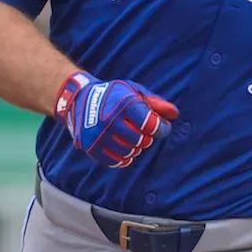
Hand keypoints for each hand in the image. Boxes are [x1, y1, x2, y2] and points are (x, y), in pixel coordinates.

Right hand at [53, 71, 178, 167]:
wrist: (77, 98)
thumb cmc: (112, 94)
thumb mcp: (133, 90)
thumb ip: (154, 102)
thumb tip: (174, 114)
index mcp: (123, 103)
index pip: (152, 125)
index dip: (162, 129)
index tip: (162, 128)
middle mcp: (109, 119)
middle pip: (142, 141)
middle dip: (147, 137)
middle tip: (142, 130)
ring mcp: (98, 135)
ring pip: (129, 152)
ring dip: (135, 147)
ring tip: (130, 137)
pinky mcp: (90, 146)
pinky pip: (115, 161)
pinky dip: (123, 157)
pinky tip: (122, 147)